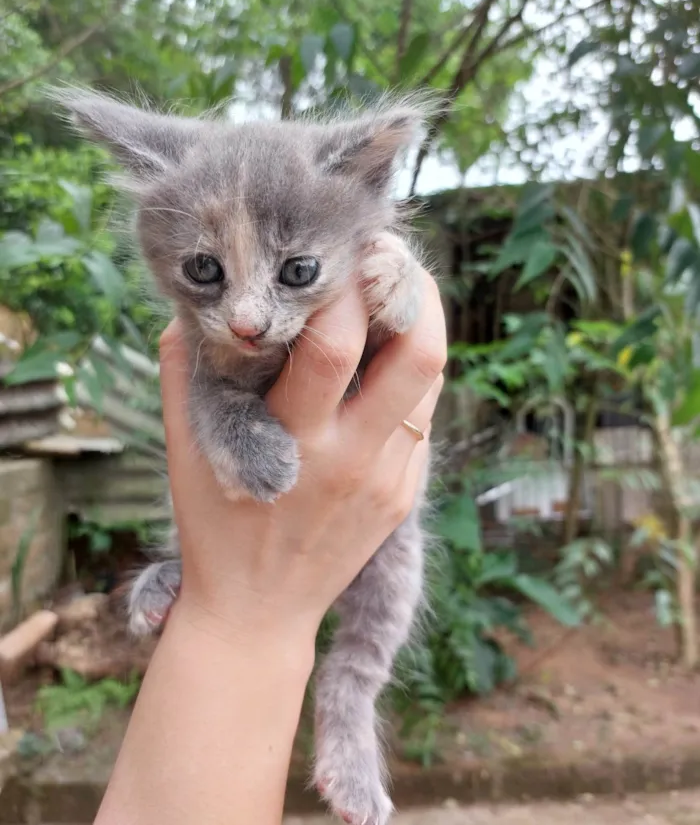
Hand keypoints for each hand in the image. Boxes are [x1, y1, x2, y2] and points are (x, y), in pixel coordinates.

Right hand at [159, 268, 445, 650]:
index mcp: (296, 441)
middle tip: (390, 253)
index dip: (344, 284)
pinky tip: (384, 356)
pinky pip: (422, 418)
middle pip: (419, 355)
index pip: (335, 344)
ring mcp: (390, 479)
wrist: (258, 612)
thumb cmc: (214, 525)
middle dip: (413, 288)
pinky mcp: (406, 495)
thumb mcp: (185, 448)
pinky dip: (410, 374)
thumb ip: (184, 370)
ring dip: (423, 324)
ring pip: (432, 381)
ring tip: (394, 290)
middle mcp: (355, 458)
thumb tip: (194, 303)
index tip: (338, 248)